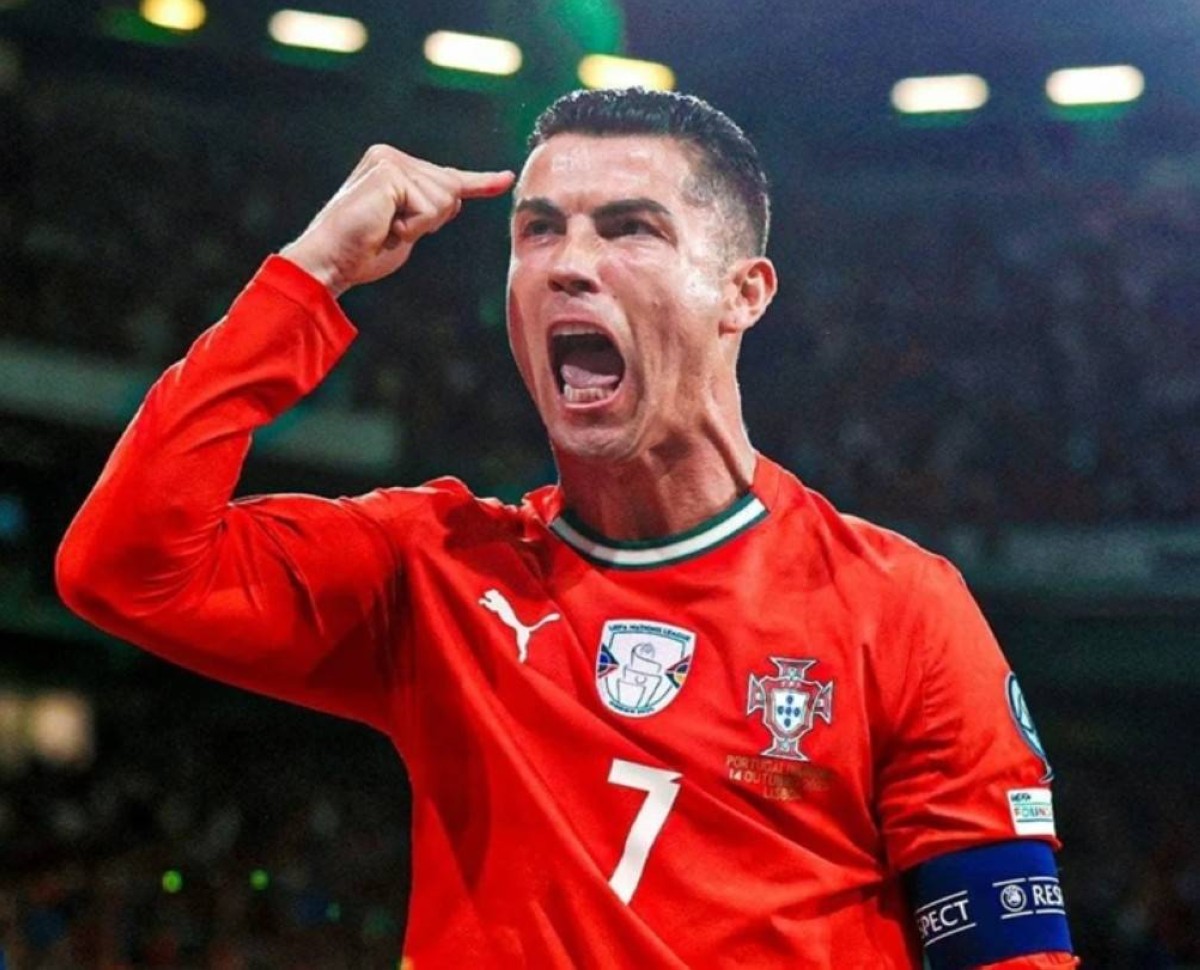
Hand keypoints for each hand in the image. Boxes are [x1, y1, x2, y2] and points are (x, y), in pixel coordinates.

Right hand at [280, 145, 513, 295]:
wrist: (329, 261)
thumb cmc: (362, 253)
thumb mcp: (406, 231)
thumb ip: (428, 213)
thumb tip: (454, 200)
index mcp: (393, 167)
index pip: (446, 177)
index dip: (481, 182)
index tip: (507, 179)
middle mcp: (391, 156)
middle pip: (452, 191)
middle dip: (430, 222)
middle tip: (390, 232)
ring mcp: (390, 161)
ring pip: (444, 200)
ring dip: (418, 226)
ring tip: (384, 229)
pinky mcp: (390, 172)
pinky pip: (429, 208)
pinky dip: (412, 227)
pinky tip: (384, 227)